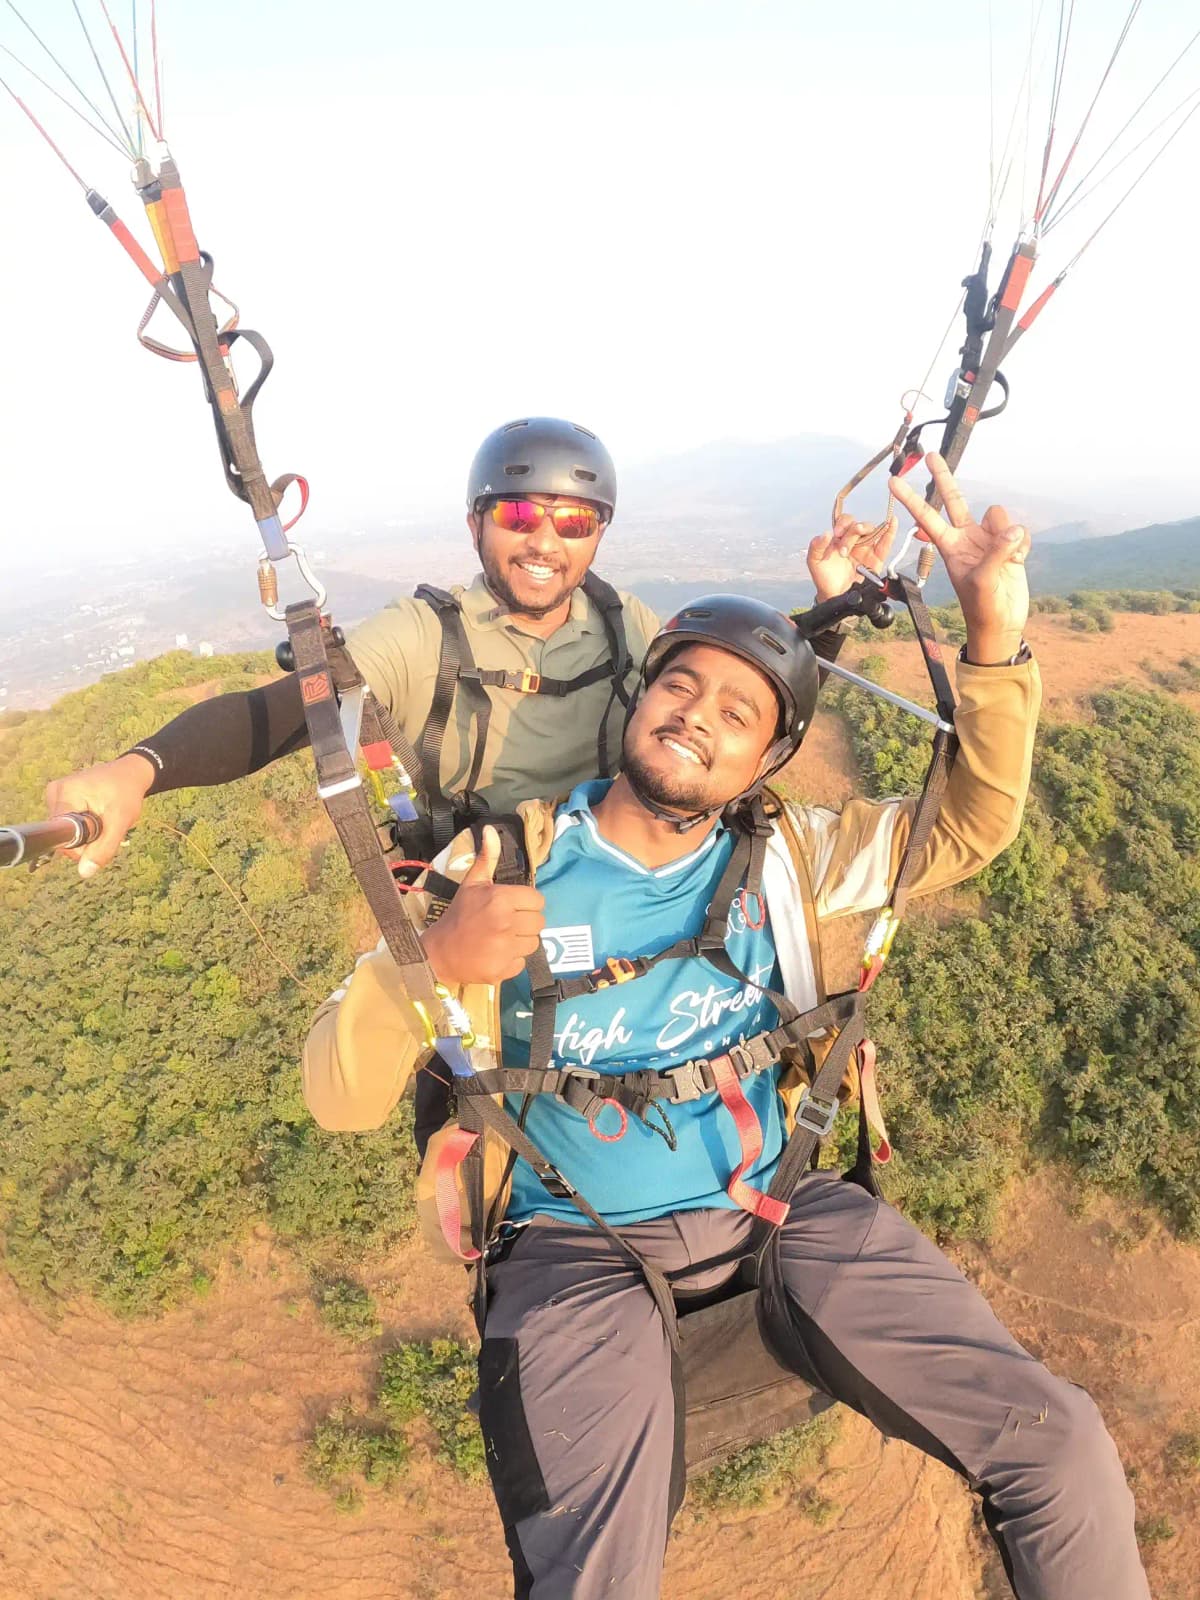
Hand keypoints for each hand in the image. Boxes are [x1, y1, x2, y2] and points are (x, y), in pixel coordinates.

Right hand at [44, 752, 155, 877]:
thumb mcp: (121, 821)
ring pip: (66, 833)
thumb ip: (104, 848)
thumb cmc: (127, 793)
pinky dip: (84, 828)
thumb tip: (84, 872)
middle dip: (86, 841)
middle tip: (106, 827)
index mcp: (64, 794)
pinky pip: (68, 825)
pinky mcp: (60, 800)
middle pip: (62, 836)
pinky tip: (96, 817)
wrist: (131, 773)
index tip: (98, 837)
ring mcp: (55, 796)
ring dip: (87, 835)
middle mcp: (54, 793)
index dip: (80, 846)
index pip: (60, 836)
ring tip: (103, 819)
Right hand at [421, 826, 545, 987]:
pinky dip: (512, 960)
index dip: (526, 902)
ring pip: (534, 943)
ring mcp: (506, 949)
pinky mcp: (504, 970)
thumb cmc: (459, 915)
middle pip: (539, 922)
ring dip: (521, 941)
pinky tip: (496, 954)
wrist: (439, 952)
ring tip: (501, 938)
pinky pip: (522, 963)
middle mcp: (506, 923)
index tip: (512, 906)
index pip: (537, 900)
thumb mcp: (472, 883)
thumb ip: (487, 858)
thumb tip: (491, 830)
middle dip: (525, 922)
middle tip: (507, 923)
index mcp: (501, 899)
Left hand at [807, 513, 897, 602]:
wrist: (835, 595)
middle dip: (852, 532)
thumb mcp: (814, 561)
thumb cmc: (825, 577)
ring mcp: (866, 549)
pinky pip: (885, 544)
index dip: (842, 524)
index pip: (845, 521)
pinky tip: (892, 522)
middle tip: (844, 549)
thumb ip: (816, 546)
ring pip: (873, 531)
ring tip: (863, 531)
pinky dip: (890, 533)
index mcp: (840, 537)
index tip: (837, 533)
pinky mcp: (876, 559)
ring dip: (869, 529)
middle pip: (859, 526)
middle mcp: (854, 540)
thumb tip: (826, 534)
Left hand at [889, 453, 1030, 661]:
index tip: (893, 482)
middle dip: (944, 478)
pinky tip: (1019, 562)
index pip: (926, 517)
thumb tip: (1014, 530)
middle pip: (954, 500)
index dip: (911, 500)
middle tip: (931, 455)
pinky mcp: (1010, 544)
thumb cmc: (983, 607)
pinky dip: (1023, 544)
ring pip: (998, 515)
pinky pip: (1020, 531)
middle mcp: (966, 538)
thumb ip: (996, 552)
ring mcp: (988, 540)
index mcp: (950, 546)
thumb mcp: (984, 581)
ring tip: (1008, 557)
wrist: (1003, 623)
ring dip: (1007, 533)